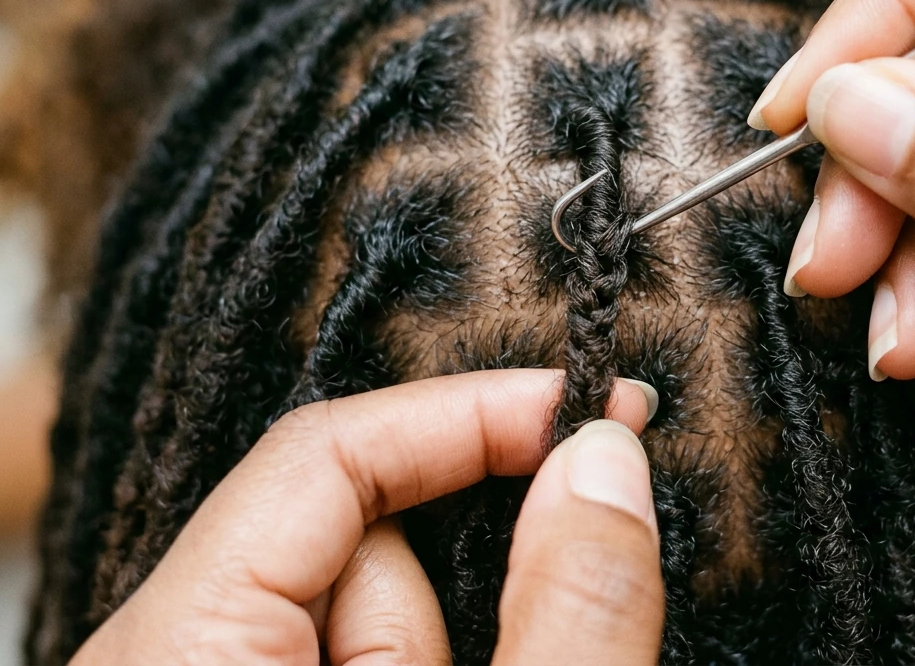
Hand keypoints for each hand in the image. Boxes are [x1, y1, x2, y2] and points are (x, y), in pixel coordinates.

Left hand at [69, 370, 662, 664]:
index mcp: (182, 658)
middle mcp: (170, 659)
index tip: (592, 411)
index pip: (323, 452)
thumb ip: (563, 622)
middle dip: (465, 603)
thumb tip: (607, 463)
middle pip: (359, 538)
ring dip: (444, 660)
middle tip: (520, 664)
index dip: (470, 414)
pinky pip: (359, 650)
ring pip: (372, 613)